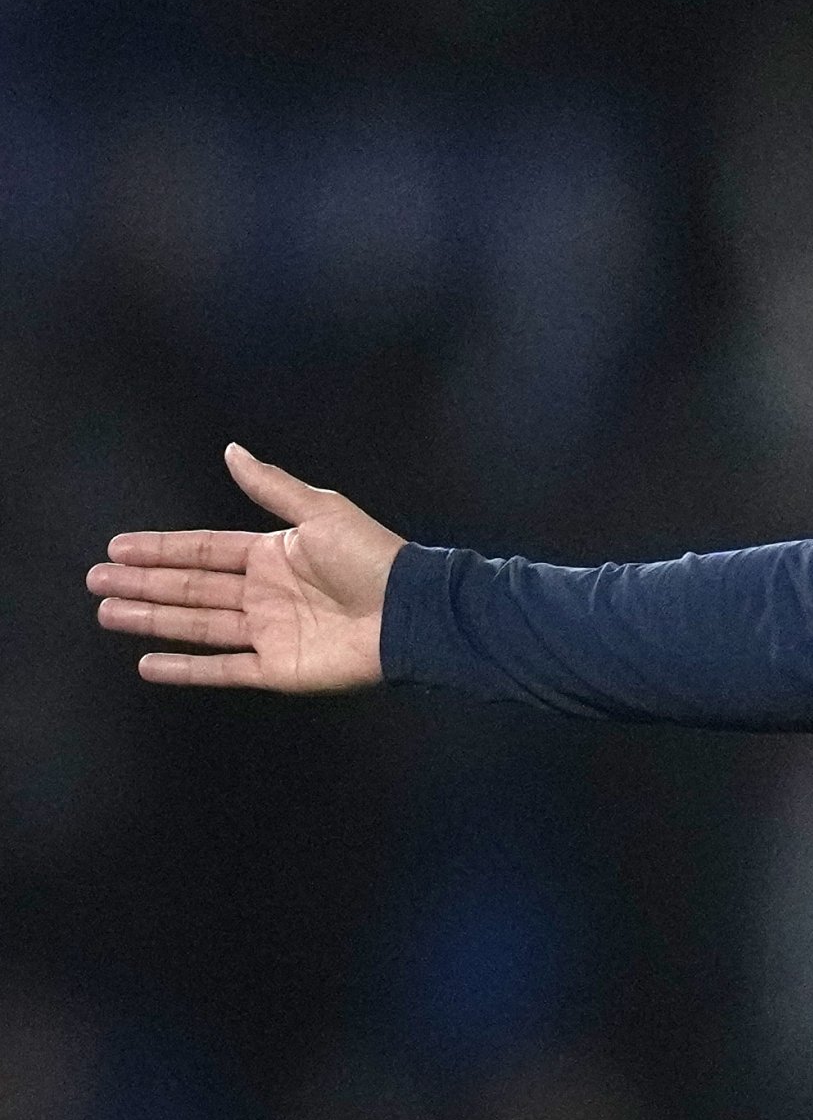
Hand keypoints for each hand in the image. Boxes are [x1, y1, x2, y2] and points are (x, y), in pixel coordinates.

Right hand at [89, 444, 405, 692]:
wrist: (411, 611)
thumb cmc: (372, 558)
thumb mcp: (321, 512)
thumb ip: (272, 487)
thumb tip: (232, 450)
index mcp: (272, 554)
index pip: (204, 549)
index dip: (161, 548)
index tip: (118, 546)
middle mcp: (263, 593)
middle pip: (190, 586)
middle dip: (143, 582)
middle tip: (94, 579)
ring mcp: (267, 632)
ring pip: (196, 625)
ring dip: (151, 619)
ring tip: (107, 612)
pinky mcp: (276, 668)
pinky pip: (222, 669)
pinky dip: (186, 669)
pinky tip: (148, 663)